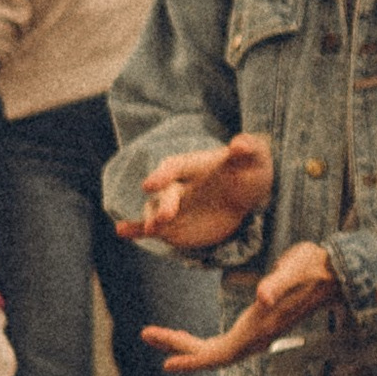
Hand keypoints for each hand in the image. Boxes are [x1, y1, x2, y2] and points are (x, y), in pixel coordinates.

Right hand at [120, 133, 274, 250]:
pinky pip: (150, 229)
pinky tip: (121, 231)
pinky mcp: (171, 227)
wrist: (244, 197)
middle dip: (165, 204)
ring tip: (151, 230)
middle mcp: (176, 186)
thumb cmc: (247, 173)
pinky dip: (134, 230)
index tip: (150, 184)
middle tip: (165, 218)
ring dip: (150, 220)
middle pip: (165, 195)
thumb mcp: (255, 159)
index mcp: (191, 166)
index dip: (161, 175)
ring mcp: (172, 207)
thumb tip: (239, 144)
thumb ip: (248, 150)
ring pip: (155, 213)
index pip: (172, 168)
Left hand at [142, 236, 337, 373]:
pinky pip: (223, 345)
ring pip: (216, 352)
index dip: (193, 359)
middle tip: (146, 334)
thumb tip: (263, 299)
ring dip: (186, 346)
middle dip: (179, 348)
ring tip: (156, 334)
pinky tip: (184, 337)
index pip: (220, 353)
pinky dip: (200, 345)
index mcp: (260, 327)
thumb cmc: (314, 266)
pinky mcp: (259, 329)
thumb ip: (279, 283)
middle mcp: (258, 338)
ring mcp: (259, 336)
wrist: (336, 273)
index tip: (167, 362)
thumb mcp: (295, 268)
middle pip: (212, 355)